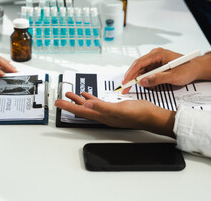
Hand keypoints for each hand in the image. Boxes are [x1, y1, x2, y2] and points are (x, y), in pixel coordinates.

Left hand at [55, 92, 175, 136]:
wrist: (152, 116)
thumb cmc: (139, 114)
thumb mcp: (120, 109)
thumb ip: (103, 107)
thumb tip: (87, 104)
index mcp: (102, 116)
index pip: (81, 111)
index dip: (68, 107)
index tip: (58, 103)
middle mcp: (103, 115)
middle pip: (81, 110)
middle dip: (69, 104)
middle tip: (59, 99)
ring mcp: (108, 112)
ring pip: (88, 106)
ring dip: (78, 101)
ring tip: (69, 94)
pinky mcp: (114, 107)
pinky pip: (98, 103)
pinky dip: (91, 98)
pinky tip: (88, 95)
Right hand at [122, 48, 193, 93]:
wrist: (197, 69)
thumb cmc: (188, 69)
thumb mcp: (174, 76)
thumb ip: (157, 79)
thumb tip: (143, 81)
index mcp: (158, 54)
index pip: (139, 63)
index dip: (130, 73)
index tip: (125, 82)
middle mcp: (155, 56)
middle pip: (138, 67)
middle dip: (131, 78)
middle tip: (125, 88)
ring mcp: (155, 61)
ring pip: (141, 71)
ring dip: (139, 80)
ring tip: (140, 88)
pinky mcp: (156, 66)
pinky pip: (147, 73)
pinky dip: (146, 80)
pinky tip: (149, 85)